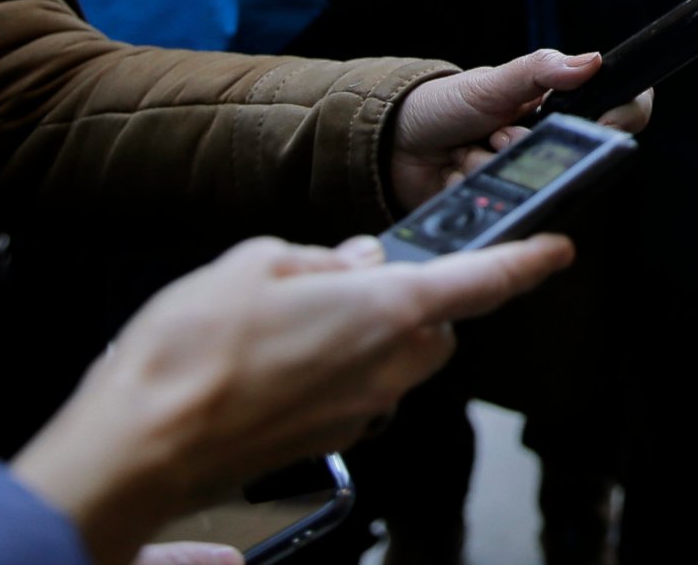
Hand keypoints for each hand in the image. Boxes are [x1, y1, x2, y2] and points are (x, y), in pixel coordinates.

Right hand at [13, 233, 571, 564]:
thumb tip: (348, 263)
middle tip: (355, 277)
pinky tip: (277, 359)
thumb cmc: (190, 354)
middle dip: (415, 299)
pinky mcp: (329, 441)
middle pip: (436, 326)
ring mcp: (358, 411)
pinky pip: (355, 392)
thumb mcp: (254, 263)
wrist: (140, 448)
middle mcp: (386, 367)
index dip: (528, 262)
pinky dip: (335, 369)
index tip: (557, 248)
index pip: (484, 282)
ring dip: (371, 335)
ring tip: (298, 317)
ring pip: (396, 362)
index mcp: (385, 312)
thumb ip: (318, 258)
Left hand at [387, 48, 652, 211]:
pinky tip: (455, 174)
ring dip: (490, 167)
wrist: (394, 144)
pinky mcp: (504, 208)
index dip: (621, 117)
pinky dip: (473, 190)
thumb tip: (592, 61)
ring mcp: (528, 179)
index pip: (621, 111)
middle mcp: (551, 147)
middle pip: (570, 157)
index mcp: (559, 110)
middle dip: (521, 145)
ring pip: (531, 185)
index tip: (597, 122)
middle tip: (493, 132)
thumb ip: (540, 70)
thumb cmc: (445, 105)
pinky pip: (502, 208)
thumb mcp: (492, 81)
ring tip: (465, 152)